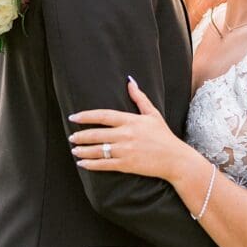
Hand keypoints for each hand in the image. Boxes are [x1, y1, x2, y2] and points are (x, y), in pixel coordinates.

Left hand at [69, 78, 184, 179]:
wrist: (175, 159)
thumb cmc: (164, 136)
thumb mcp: (153, 114)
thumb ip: (139, 97)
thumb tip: (130, 81)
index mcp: (131, 121)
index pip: (104, 115)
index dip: (86, 116)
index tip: (73, 117)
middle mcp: (126, 135)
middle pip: (97, 134)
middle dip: (81, 135)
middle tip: (71, 136)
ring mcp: (126, 151)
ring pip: (98, 150)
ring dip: (83, 150)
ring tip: (74, 149)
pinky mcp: (127, 165)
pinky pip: (104, 164)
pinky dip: (91, 164)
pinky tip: (82, 163)